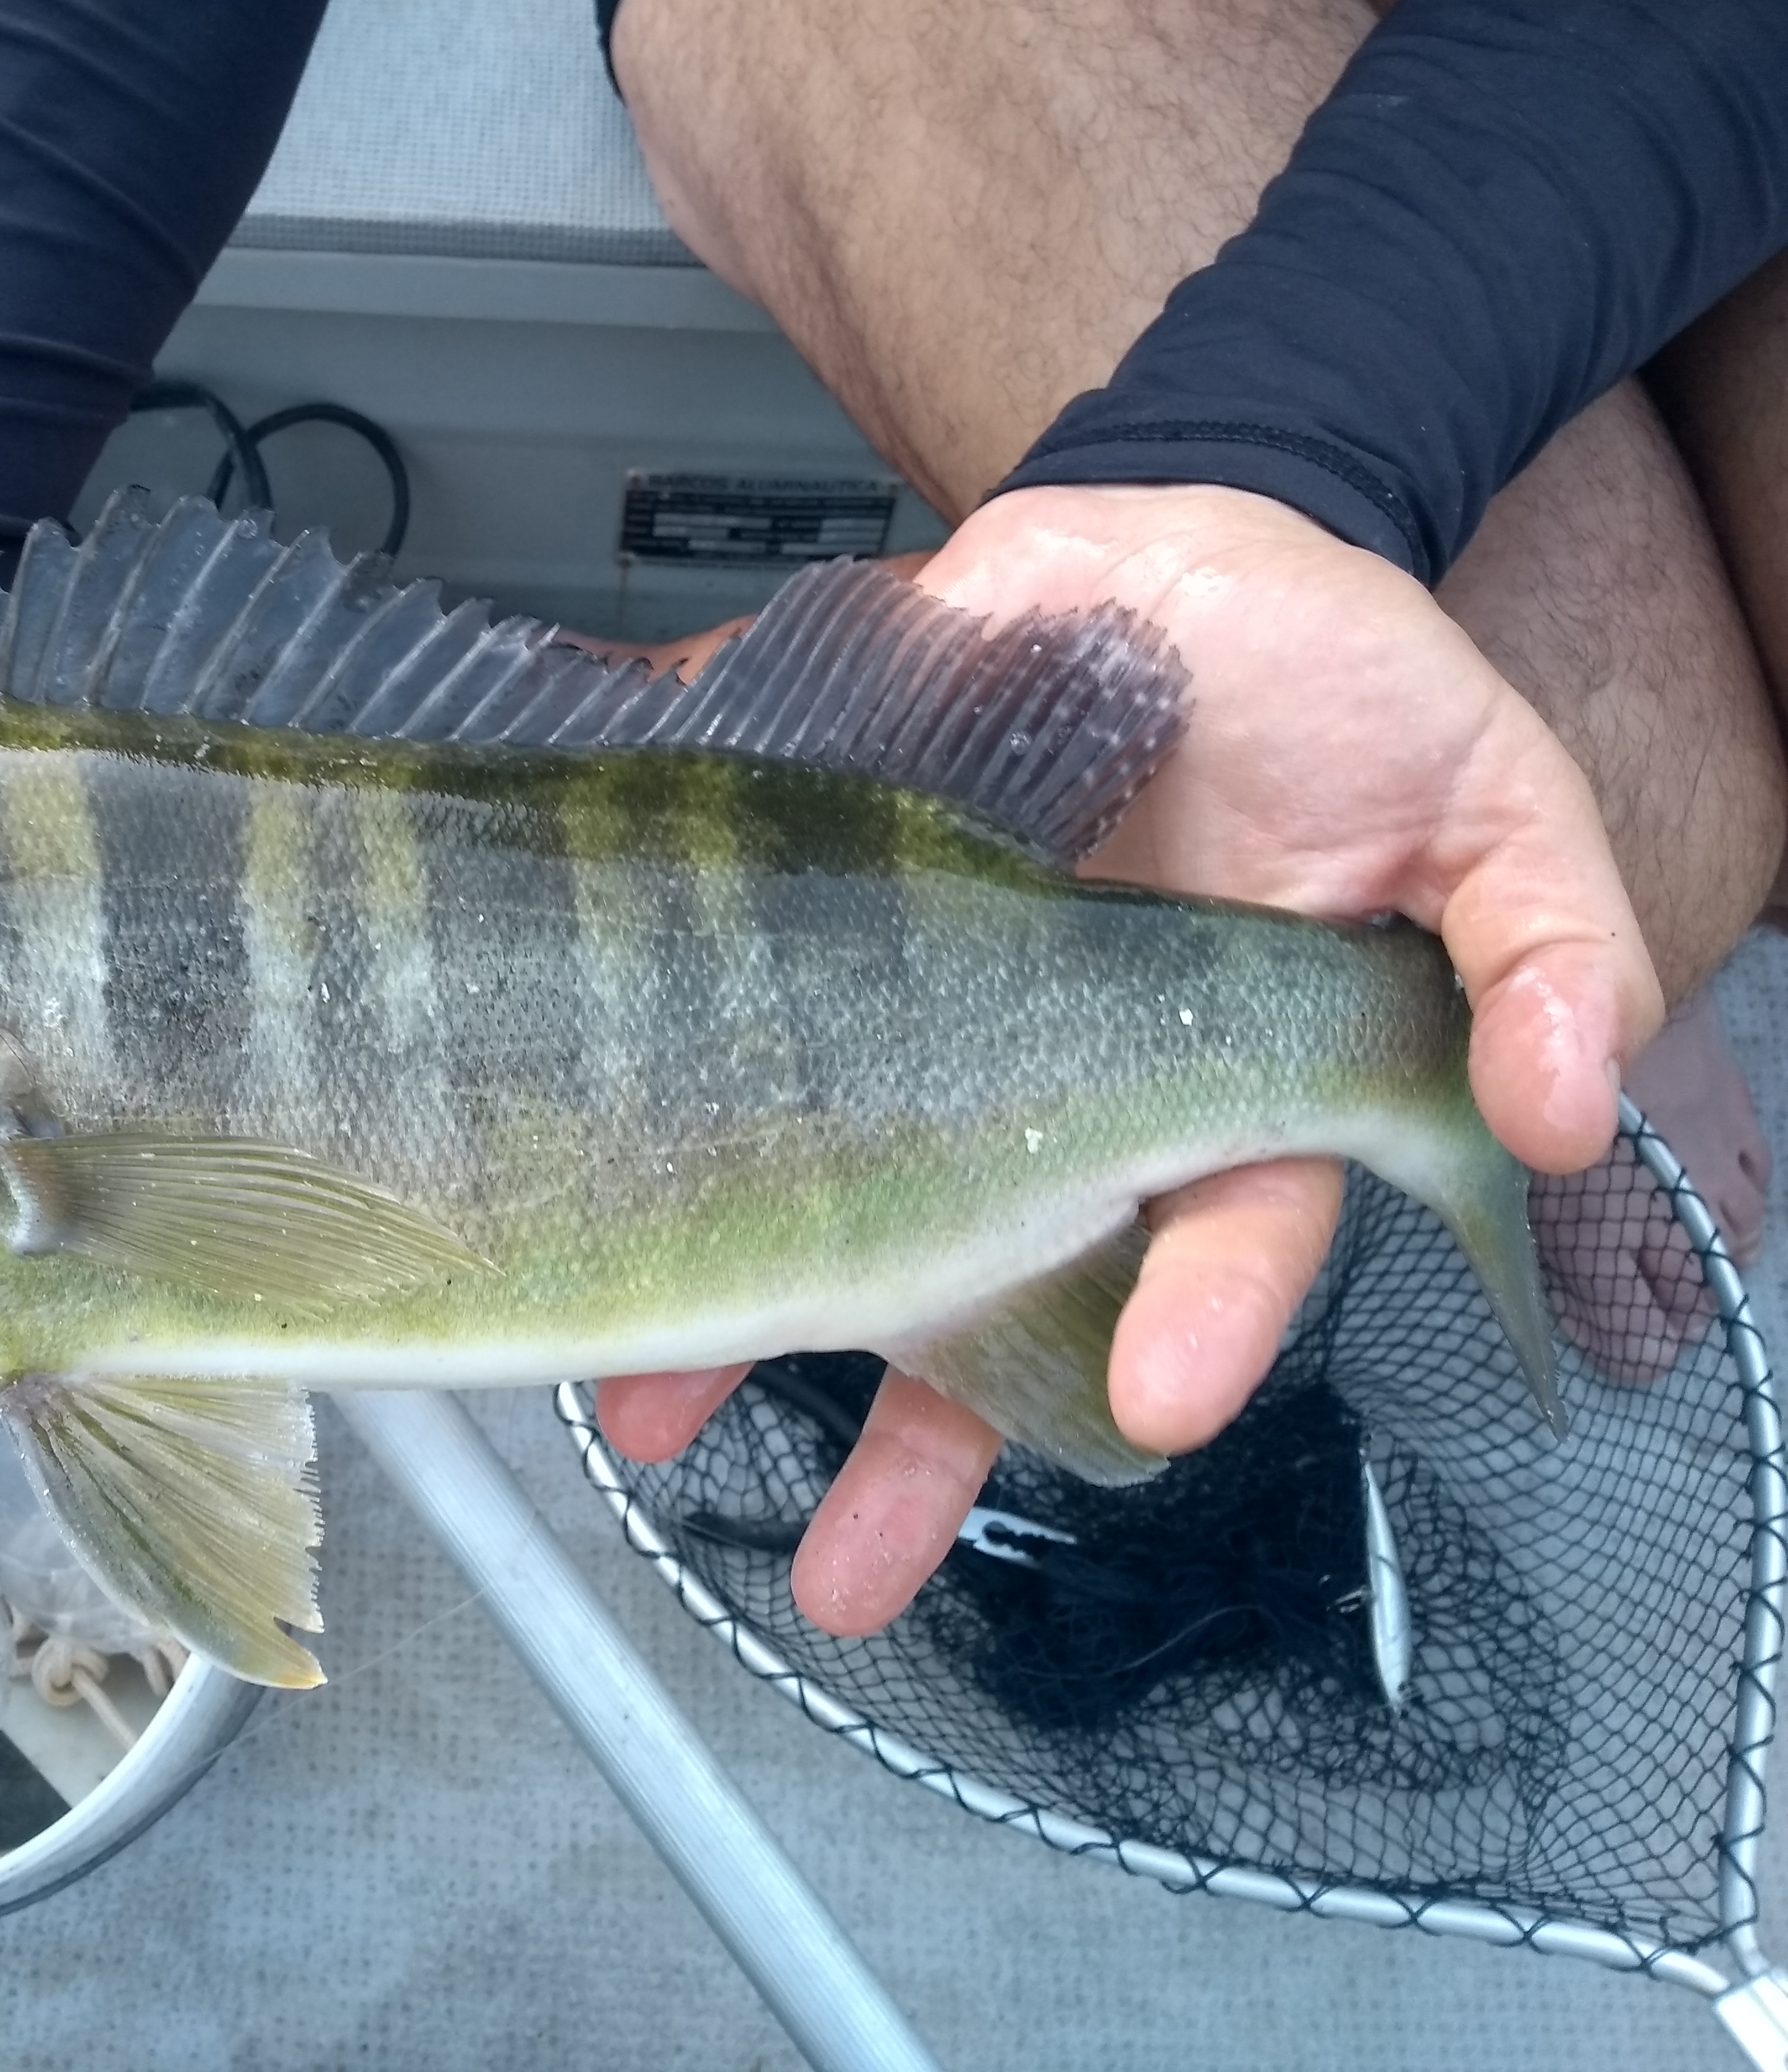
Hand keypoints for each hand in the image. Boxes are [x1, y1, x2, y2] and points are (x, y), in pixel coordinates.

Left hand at [601, 483, 1661, 1633]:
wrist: (1168, 558)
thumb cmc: (1343, 688)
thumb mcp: (1495, 798)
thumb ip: (1544, 946)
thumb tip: (1564, 1102)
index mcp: (1211, 1087)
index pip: (1214, 1240)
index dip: (1194, 1324)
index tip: (1159, 1401)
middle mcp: (1044, 1083)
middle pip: (987, 1286)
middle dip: (918, 1443)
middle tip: (852, 1573)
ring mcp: (914, 1008)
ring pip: (820, 1191)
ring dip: (731, 1304)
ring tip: (646, 1409)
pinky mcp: (811, 899)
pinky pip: (715, 1001)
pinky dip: (636, 1067)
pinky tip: (567, 1149)